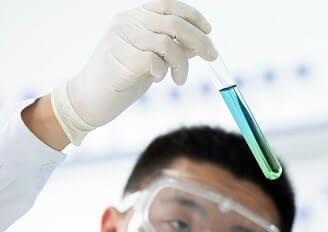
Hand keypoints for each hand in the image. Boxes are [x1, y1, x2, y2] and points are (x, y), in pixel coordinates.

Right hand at [51, 0, 216, 144]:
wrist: (89, 100)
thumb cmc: (123, 79)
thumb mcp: (152, 60)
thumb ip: (172, 48)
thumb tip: (200, 42)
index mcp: (134, 18)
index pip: (168, 5)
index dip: (192, 16)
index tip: (208, 31)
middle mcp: (126, 23)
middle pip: (174, 23)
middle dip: (200, 40)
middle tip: (212, 57)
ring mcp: (121, 39)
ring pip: (168, 43)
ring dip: (182, 64)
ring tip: (179, 79)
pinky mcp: (119, 59)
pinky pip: (155, 61)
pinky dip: (163, 72)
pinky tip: (157, 80)